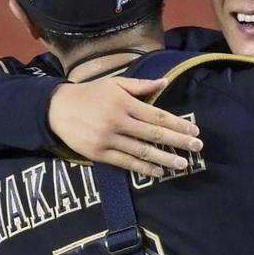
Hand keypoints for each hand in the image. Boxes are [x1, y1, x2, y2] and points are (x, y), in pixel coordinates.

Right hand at [48, 78, 203, 176]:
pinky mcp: (99, 154)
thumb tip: (164, 82)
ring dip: (165, 159)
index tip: (195, 131)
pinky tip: (158, 172)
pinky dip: (143, 168)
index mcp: (124, 103)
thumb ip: (140, 86)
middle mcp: (118, 121)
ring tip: (182, 164)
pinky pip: (126, 163)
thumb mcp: (114, 84)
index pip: (158, 116)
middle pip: (154, 134)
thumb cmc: (90, 94)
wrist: (56, 109)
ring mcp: (108, 139)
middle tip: (197, 148)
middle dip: (178, 142)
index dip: (178, 124)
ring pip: (142, 151)